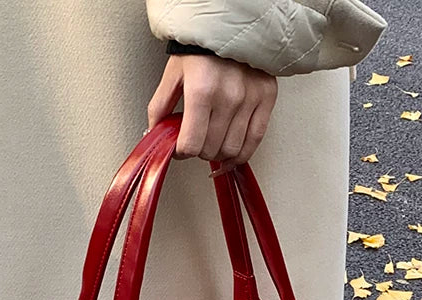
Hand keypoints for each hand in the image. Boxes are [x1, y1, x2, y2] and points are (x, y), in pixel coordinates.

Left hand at [147, 53, 277, 175]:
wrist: (231, 23)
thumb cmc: (201, 46)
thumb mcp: (173, 73)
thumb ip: (160, 105)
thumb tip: (154, 132)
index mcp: (202, 90)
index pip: (191, 144)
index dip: (182, 152)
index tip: (181, 149)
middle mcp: (228, 96)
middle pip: (211, 150)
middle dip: (200, 152)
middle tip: (197, 142)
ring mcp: (250, 98)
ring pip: (232, 149)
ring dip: (219, 154)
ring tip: (213, 144)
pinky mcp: (266, 97)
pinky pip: (255, 139)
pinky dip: (242, 154)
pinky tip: (232, 154)